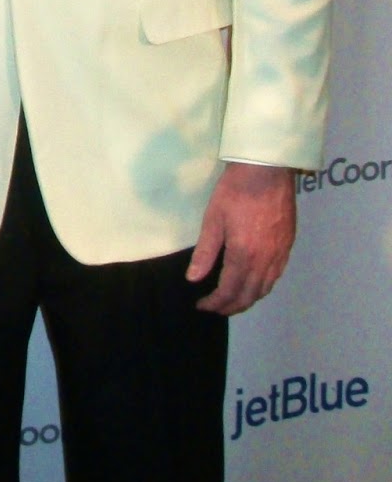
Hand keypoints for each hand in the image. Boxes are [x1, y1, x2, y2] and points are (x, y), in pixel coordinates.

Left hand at [186, 162, 297, 314]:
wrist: (267, 172)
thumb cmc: (235, 192)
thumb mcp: (212, 220)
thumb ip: (204, 253)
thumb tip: (193, 278)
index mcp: (244, 256)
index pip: (230, 291)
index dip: (215, 303)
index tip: (202, 306)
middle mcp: (266, 260)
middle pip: (250, 295)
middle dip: (232, 307)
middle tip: (215, 308)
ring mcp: (280, 254)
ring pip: (265, 287)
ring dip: (248, 299)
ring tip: (232, 300)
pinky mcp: (288, 245)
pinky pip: (276, 275)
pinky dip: (263, 286)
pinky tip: (253, 282)